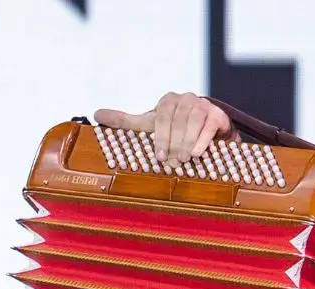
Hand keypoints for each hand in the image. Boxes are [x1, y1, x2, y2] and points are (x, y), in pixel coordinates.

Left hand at [93, 91, 231, 167]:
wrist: (204, 132)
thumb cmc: (172, 130)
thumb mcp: (148, 126)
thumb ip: (124, 121)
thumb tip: (96, 114)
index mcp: (167, 101)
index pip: (161, 115)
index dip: (160, 136)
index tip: (159, 156)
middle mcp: (185, 99)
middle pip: (178, 119)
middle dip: (175, 143)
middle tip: (172, 163)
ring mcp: (203, 105)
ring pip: (195, 120)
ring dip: (188, 142)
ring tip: (184, 160)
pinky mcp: (218, 115)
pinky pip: (210, 125)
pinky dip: (202, 140)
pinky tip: (196, 153)